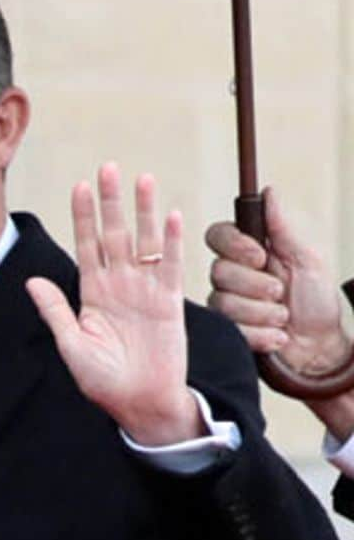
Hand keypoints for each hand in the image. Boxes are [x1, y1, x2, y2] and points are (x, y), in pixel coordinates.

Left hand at [29, 163, 200, 446]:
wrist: (139, 403)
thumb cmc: (103, 380)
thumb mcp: (72, 346)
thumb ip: (55, 312)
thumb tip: (32, 281)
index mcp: (92, 293)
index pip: (86, 246)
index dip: (83, 217)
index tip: (79, 186)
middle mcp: (118, 285)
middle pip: (113, 234)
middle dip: (110, 202)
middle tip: (108, 167)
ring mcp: (144, 291)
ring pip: (143, 242)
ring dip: (143, 212)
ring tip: (143, 179)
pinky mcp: (168, 303)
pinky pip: (169, 266)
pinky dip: (170, 242)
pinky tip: (171, 216)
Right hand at [204, 187, 349, 373]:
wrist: (321, 346)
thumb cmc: (318, 302)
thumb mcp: (306, 260)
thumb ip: (282, 228)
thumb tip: (269, 193)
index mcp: (250, 253)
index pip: (218, 235)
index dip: (234, 246)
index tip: (260, 257)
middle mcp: (233, 276)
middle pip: (218, 271)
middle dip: (255, 286)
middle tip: (281, 292)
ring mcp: (227, 303)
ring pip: (223, 303)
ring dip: (262, 313)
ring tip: (283, 318)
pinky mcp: (226, 331)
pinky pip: (229, 329)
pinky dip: (260, 334)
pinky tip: (278, 336)